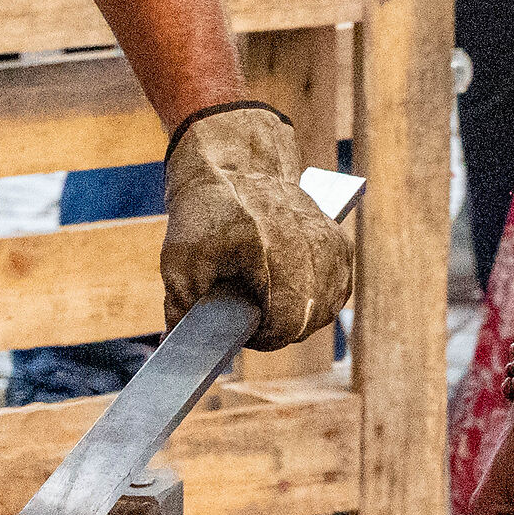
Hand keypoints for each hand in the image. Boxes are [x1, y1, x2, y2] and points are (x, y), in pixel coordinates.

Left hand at [161, 104, 351, 349]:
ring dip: (300, 317)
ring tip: (271, 306)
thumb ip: (180, 309)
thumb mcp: (180, 259)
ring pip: (325, 309)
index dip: (261, 337)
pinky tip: (297, 296)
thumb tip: (173, 350)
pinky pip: (337, 291)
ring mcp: (330, 244)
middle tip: (252, 317)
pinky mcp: (340, 243)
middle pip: (307, 321)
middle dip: (278, 328)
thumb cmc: (208, 211)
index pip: (284, 324)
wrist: (238, 164)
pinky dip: (319, 300)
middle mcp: (309, 247)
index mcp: (271, 251)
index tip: (244, 330)